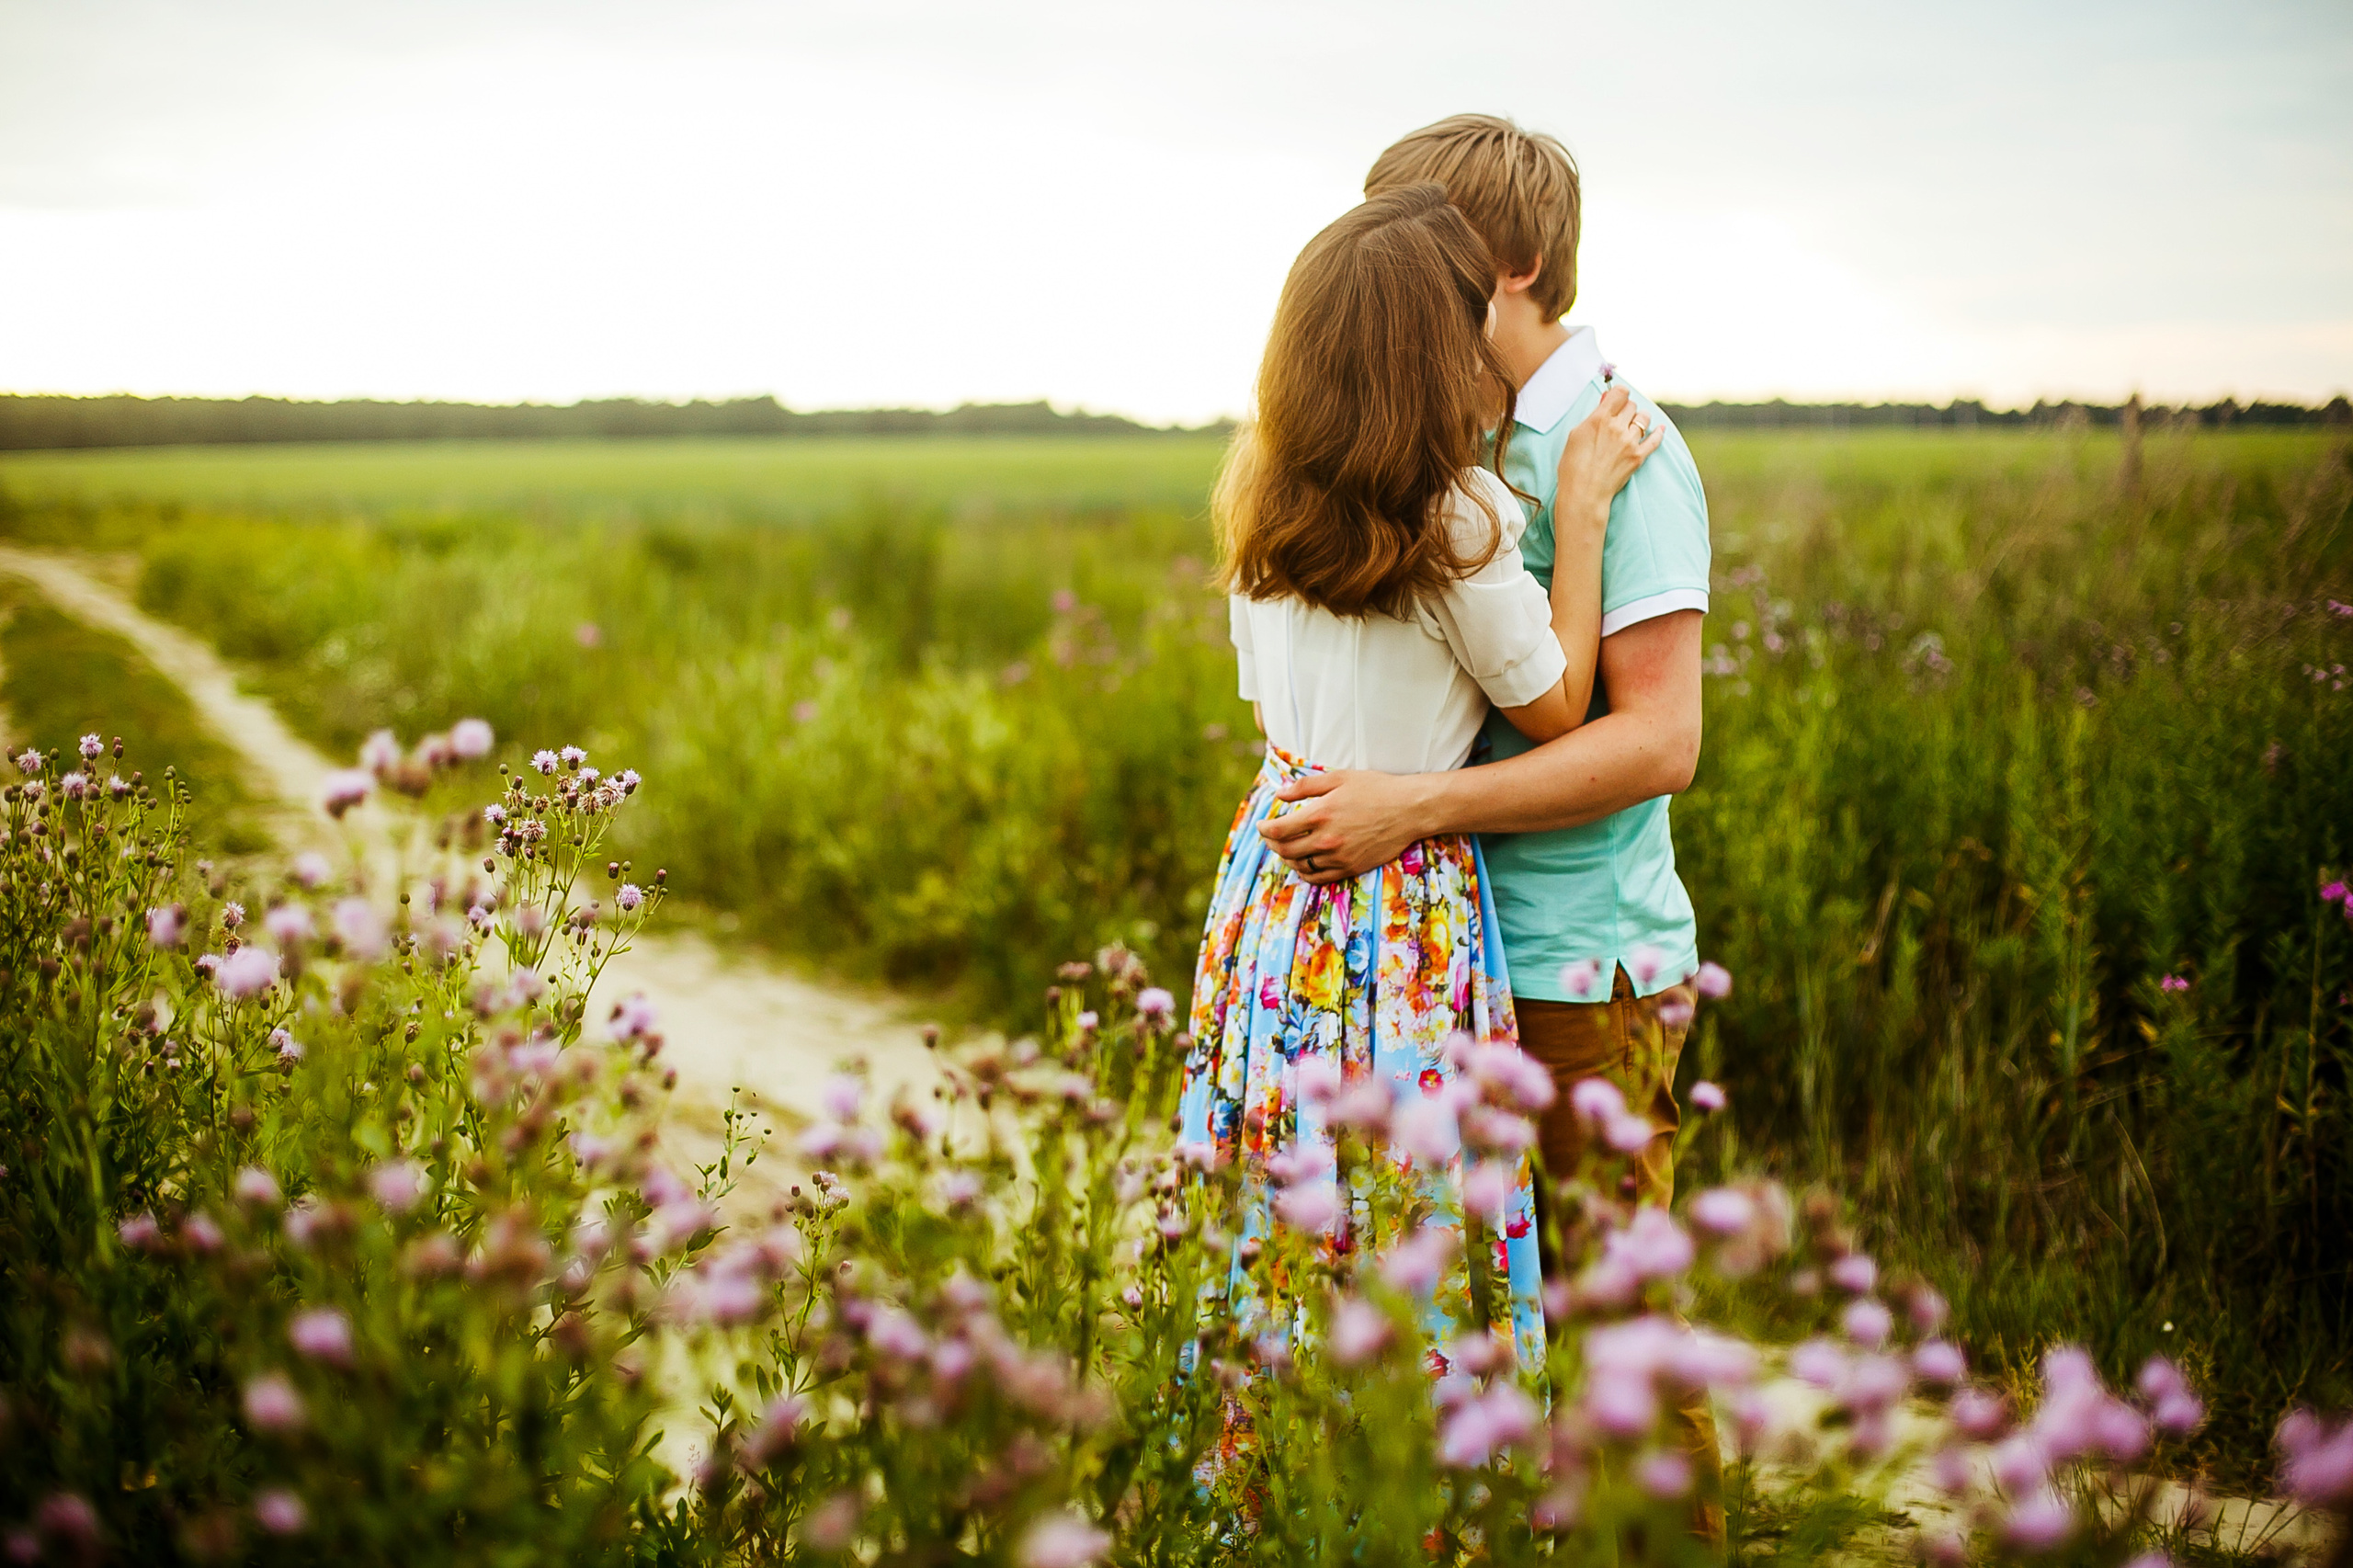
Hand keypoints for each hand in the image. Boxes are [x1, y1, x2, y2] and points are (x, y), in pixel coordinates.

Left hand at [1258, 770, 1429, 883]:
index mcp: (1320, 814)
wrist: (1409, 809)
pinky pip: (1318, 877)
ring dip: (1287, 858)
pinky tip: (1303, 864)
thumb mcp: (1338, 778)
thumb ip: (1305, 786)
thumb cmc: (1375, 788)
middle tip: (1270, 837)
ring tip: (1285, 849)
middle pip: (1284, 850)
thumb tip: (1279, 794)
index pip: (1278, 830)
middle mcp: (1326, 839)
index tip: (1261, 825)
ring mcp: (1339, 856)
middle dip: (1271, 844)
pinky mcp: (1351, 867)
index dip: (1263, 829)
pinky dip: (1305, 872)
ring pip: (1299, 866)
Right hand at [1555, 385, 1663, 525]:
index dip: (1618, 394)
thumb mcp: (1576, 435)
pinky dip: (1658, 433)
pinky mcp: (1638, 456)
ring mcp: (1630, 442)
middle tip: (1619, 416)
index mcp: (1600, 419)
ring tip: (1633, 424)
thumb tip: (1606, 401)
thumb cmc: (1573, 466)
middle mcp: (1617, 427)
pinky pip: (1655, 439)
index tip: (1616, 399)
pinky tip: (1660, 429)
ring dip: (1639, 418)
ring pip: (1644, 418)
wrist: (1584, 493)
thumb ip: (1593, 416)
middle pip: (1631, 405)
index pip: (1620, 393)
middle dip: (1626, 408)